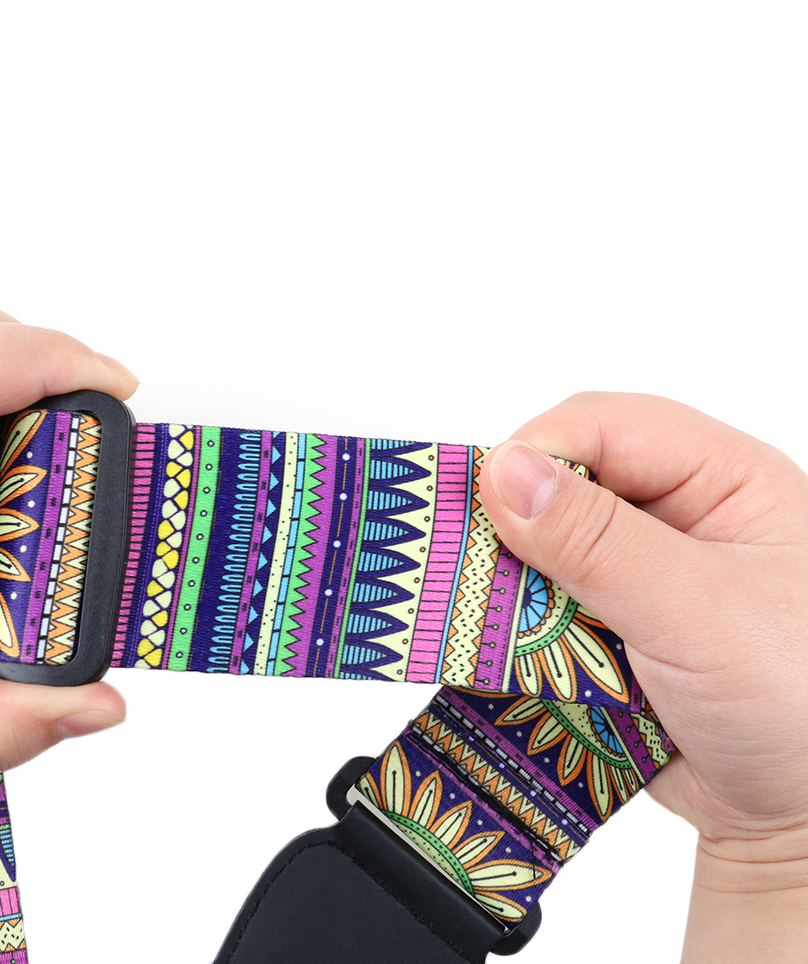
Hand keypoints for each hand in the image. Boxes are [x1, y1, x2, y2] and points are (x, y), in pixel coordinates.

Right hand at [479, 392, 807, 960]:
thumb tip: (506, 472)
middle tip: (476, 569)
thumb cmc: (799, 707)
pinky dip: (516, 628)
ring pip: (540, 548)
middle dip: (514, 524)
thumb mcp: (699, 613)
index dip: (539, 453)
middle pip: (563, 483)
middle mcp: (676, 517)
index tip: (484, 504)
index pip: (606, 427)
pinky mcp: (608, 627)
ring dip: (512, 584)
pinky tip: (510, 652)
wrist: (805, 822)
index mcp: (722, 480)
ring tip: (494, 620)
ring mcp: (638, 575)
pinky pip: (539, 606)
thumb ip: (598, 541)